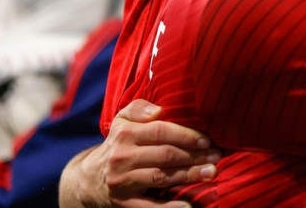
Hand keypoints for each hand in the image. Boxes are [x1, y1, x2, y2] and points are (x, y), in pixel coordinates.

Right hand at [60, 100, 218, 207]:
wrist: (88, 180)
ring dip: (189, 175)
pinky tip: (188, 205)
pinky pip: (149, 206)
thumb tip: (158, 110)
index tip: (207, 139)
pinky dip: (169, 207)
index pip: (160, 131)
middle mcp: (122, 157)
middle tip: (217, 156)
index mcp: (125, 134)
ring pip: (161, 177)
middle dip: (195, 155)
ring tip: (212, 172)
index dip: (185, 135)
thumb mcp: (122, 121)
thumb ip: (139, 109)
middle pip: (165, 155)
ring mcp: (122, 182)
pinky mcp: (123, 203)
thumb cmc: (118, 144)